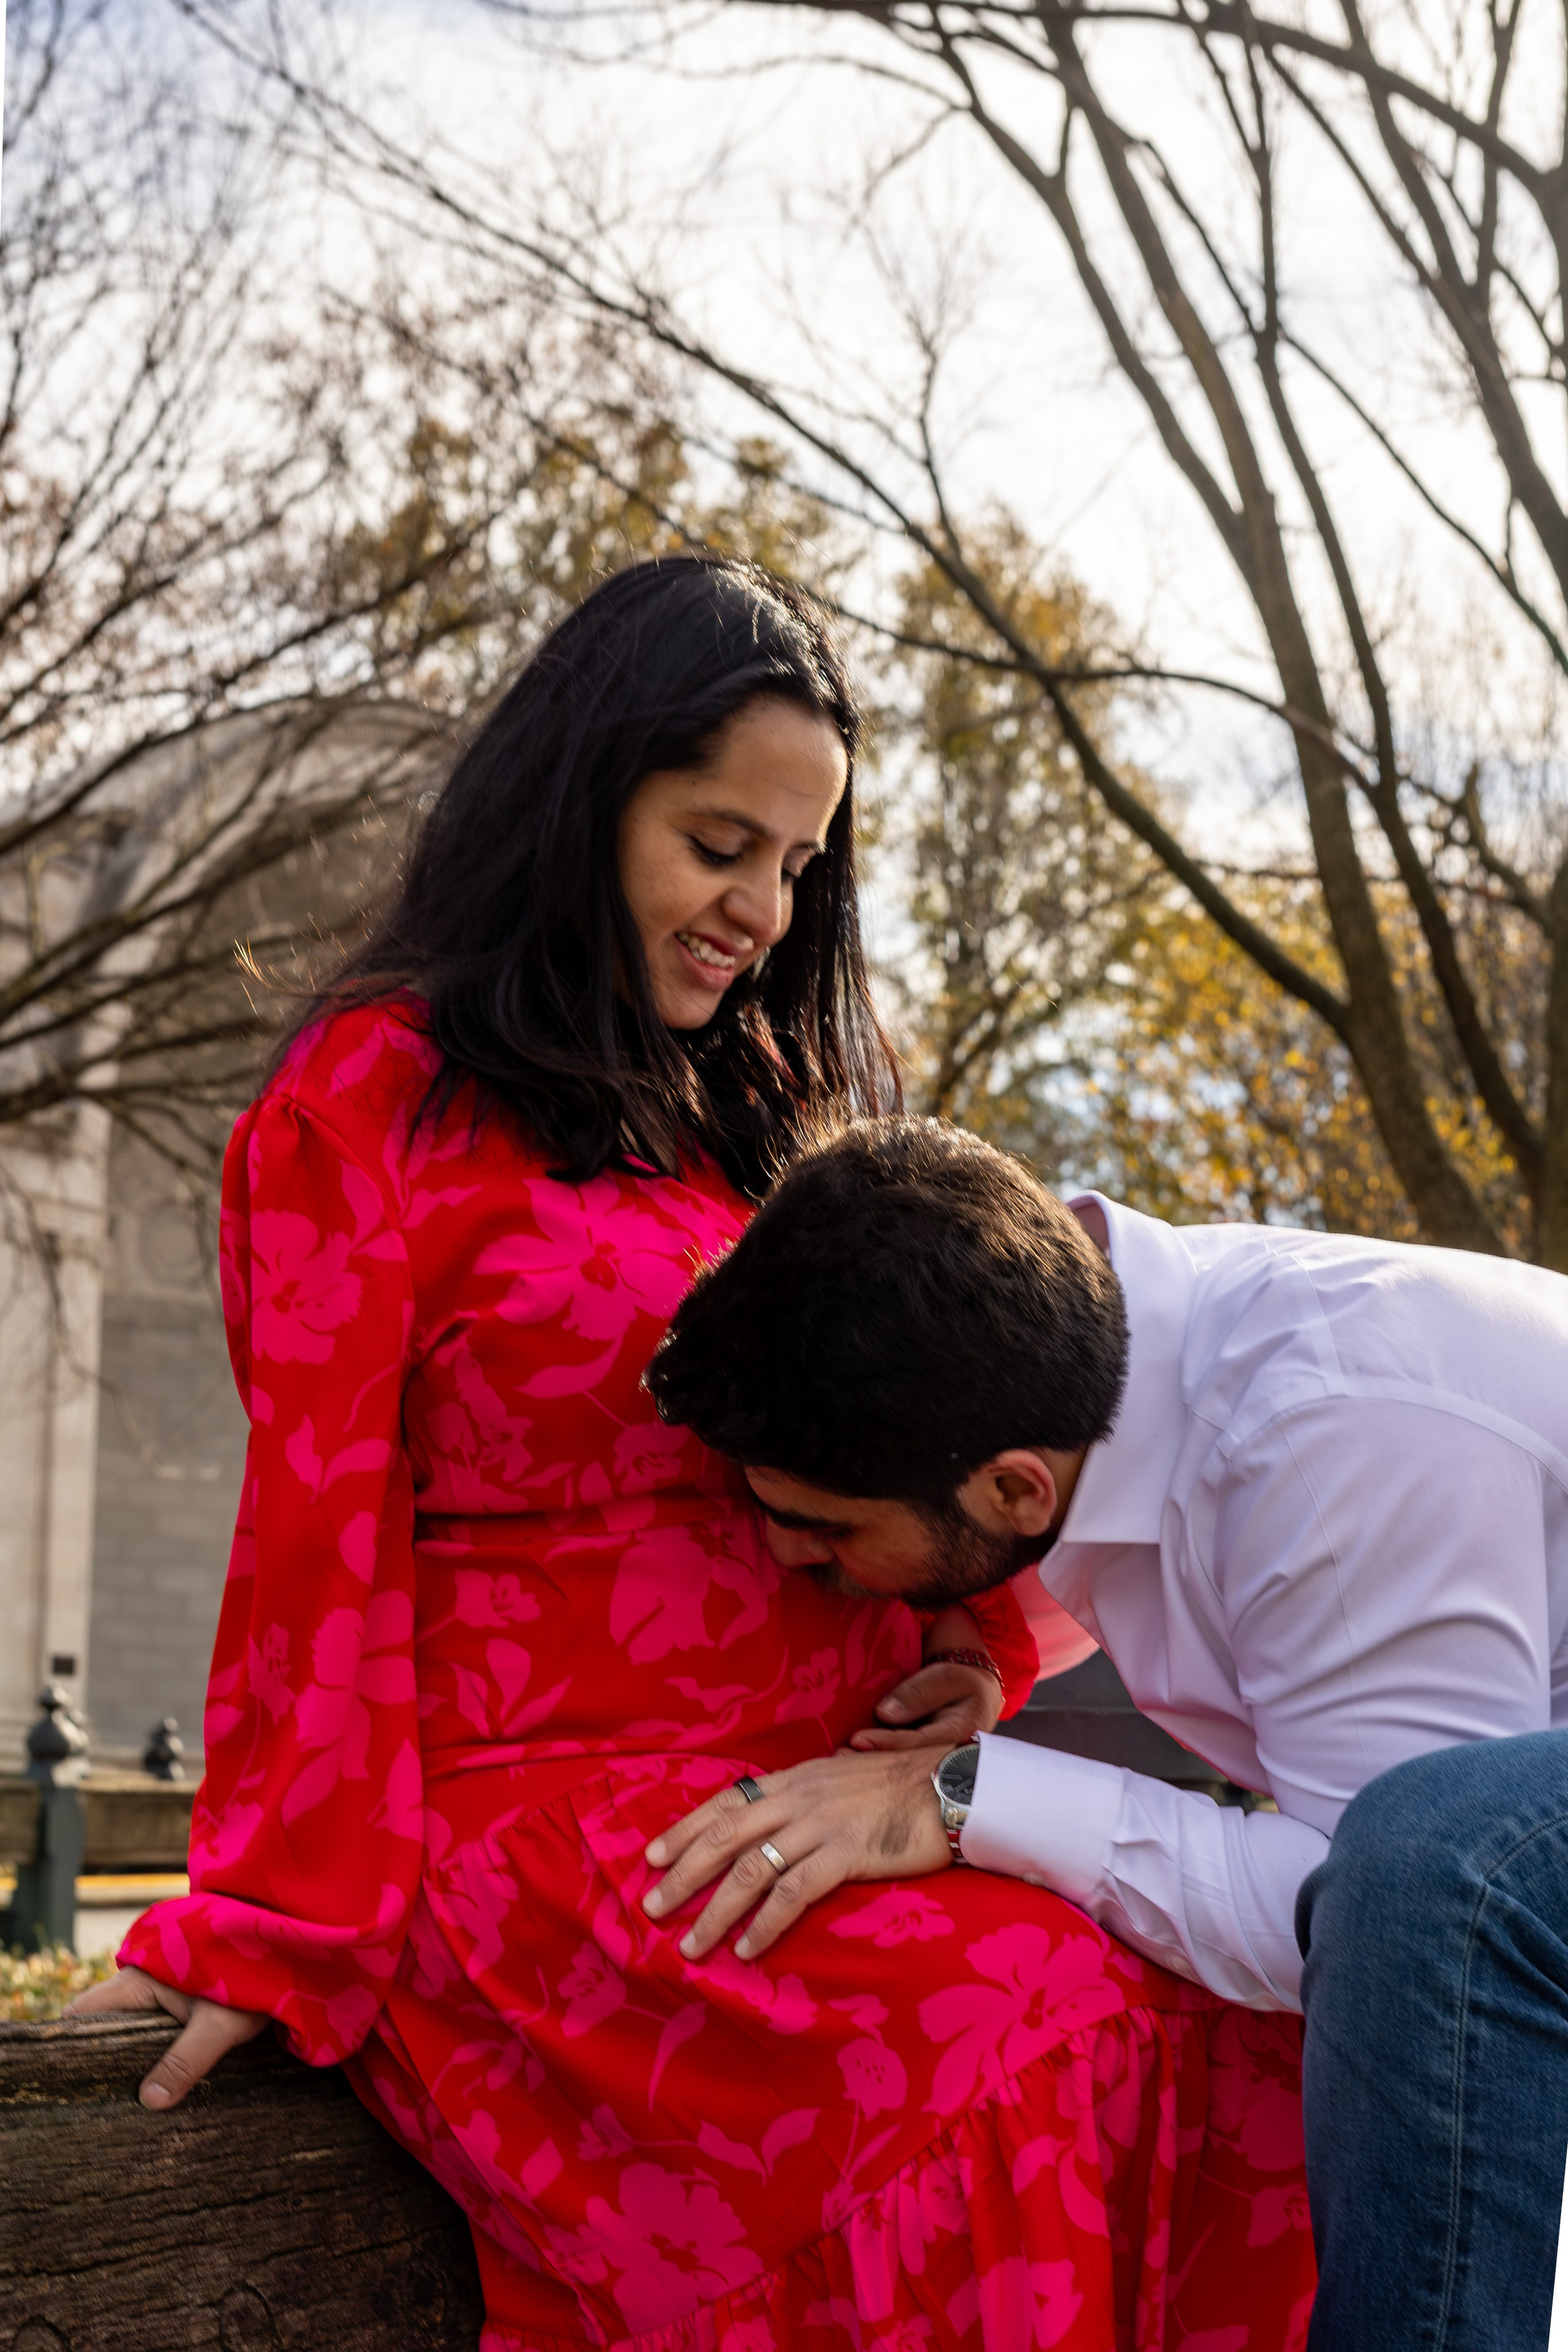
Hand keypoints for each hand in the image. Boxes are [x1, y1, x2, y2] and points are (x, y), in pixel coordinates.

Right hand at [65, 1965, 267, 2108]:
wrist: (287, 1943)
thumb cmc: (253, 1974)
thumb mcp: (220, 2024)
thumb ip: (186, 2061)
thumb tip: (148, 2102)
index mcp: (138, 1981)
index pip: (82, 2013)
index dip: (70, 2046)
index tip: (67, 2085)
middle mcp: (141, 1982)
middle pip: (102, 2024)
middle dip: (100, 2059)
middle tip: (98, 2107)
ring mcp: (159, 1988)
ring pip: (128, 2027)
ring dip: (129, 2057)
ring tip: (124, 2104)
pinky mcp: (180, 1997)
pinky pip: (152, 2027)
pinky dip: (150, 2051)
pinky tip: (156, 2083)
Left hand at [641, 1747, 949, 1962]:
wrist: (952, 1785)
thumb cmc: (901, 1785)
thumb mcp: (842, 1778)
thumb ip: (808, 1794)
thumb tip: (779, 1812)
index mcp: (794, 1779)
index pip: (725, 1802)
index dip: (684, 1829)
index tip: (650, 1854)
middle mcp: (798, 1798)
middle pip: (725, 1837)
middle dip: (682, 1874)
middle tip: (652, 1907)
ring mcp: (820, 1825)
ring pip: (750, 1869)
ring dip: (715, 1911)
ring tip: (691, 1944)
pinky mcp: (846, 1853)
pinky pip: (793, 1893)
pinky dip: (766, 1924)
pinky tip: (749, 1948)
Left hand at [847, 1657, 1002, 1751]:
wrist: (972, 1697)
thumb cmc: (961, 1685)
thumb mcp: (947, 1678)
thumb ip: (919, 1693)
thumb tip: (884, 1712)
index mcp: (957, 1737)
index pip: (917, 1743)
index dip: (887, 1742)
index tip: (857, 1739)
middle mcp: (944, 1758)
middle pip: (904, 1764)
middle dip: (870, 1762)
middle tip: (838, 1756)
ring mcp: (929, 1763)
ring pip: (897, 1767)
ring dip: (867, 1765)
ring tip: (837, 1760)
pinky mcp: (917, 1762)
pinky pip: (894, 1763)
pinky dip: (871, 1761)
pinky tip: (847, 1760)